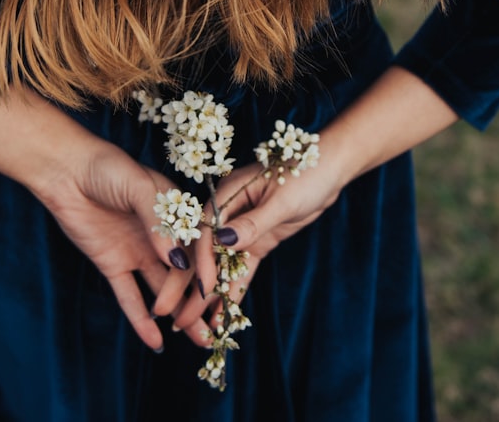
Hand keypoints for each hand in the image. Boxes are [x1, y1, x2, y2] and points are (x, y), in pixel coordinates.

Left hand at [0, 89, 209, 350]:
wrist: (65, 170)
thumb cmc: (107, 167)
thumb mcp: (139, 186)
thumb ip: (159, 222)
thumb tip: (177, 261)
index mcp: (176, 214)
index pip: (198, 248)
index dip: (206, 270)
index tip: (212, 291)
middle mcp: (161, 236)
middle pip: (184, 274)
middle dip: (196, 302)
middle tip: (206, 328)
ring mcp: (138, 252)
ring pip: (164, 290)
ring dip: (180, 315)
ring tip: (199, 341)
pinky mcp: (113, 265)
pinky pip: (130, 296)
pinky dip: (141, 319)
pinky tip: (155, 342)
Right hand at [164, 153, 347, 330]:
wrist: (329, 169)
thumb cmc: (306, 172)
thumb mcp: (282, 198)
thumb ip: (253, 221)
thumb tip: (225, 241)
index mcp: (226, 194)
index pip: (206, 233)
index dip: (202, 262)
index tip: (202, 289)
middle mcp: (227, 213)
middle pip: (201, 253)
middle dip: (185, 285)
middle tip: (168, 315)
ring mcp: (241, 230)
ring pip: (219, 267)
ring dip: (207, 297)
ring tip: (193, 329)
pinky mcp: (256, 242)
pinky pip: (241, 271)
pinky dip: (232, 293)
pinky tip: (220, 318)